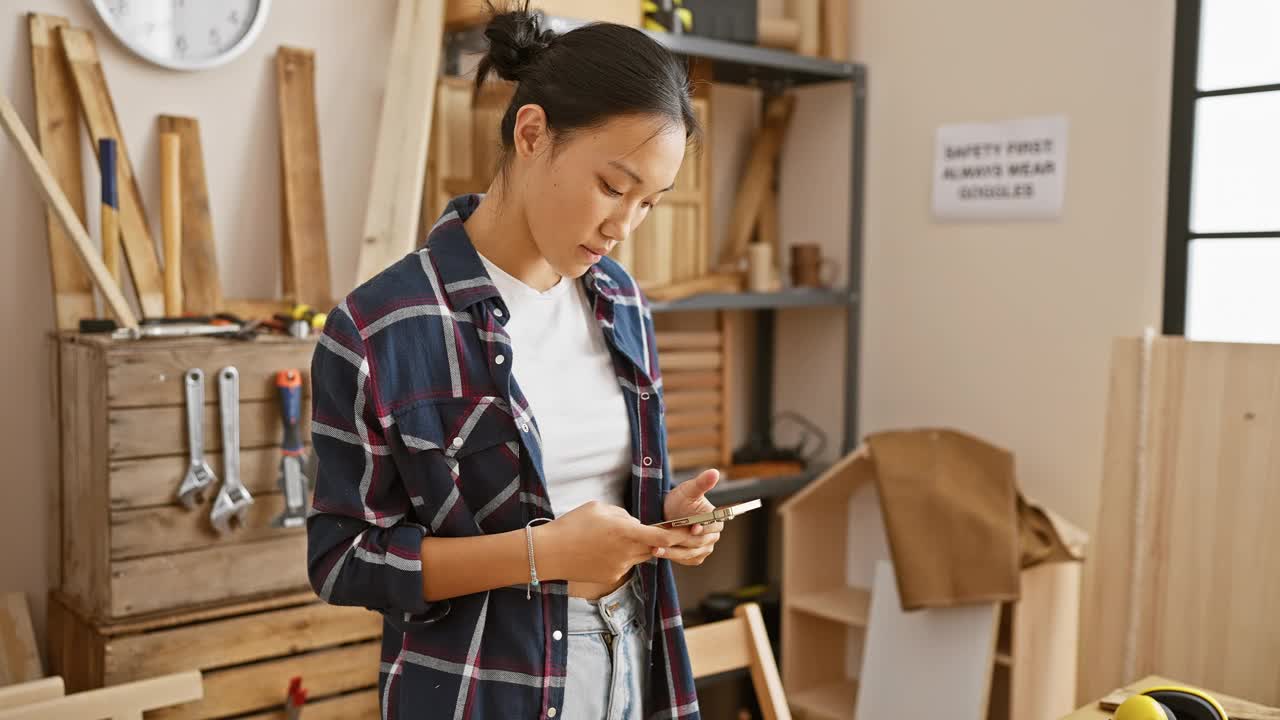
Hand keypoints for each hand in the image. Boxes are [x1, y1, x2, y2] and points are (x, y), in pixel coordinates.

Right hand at [534, 501, 686, 584]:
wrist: (549, 553)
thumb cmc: (572, 525)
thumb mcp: (599, 508)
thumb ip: (623, 515)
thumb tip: (635, 523)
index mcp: (626, 532)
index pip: (663, 536)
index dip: (681, 534)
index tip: (694, 528)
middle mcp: (627, 552)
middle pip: (655, 547)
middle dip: (660, 539)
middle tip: (665, 530)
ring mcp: (619, 568)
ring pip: (639, 556)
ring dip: (636, 547)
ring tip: (612, 537)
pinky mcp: (610, 578)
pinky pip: (624, 565)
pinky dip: (619, 556)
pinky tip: (599, 550)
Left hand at [659, 468, 722, 566]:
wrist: (668, 512)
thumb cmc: (680, 499)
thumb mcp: (689, 490)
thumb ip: (701, 483)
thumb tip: (714, 472)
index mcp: (716, 520)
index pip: (712, 526)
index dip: (703, 527)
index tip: (693, 528)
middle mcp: (712, 536)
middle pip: (699, 542)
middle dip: (682, 540)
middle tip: (665, 539)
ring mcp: (703, 548)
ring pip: (689, 553)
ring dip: (672, 552)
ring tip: (655, 548)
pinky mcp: (693, 557)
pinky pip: (684, 560)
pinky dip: (672, 557)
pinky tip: (659, 552)